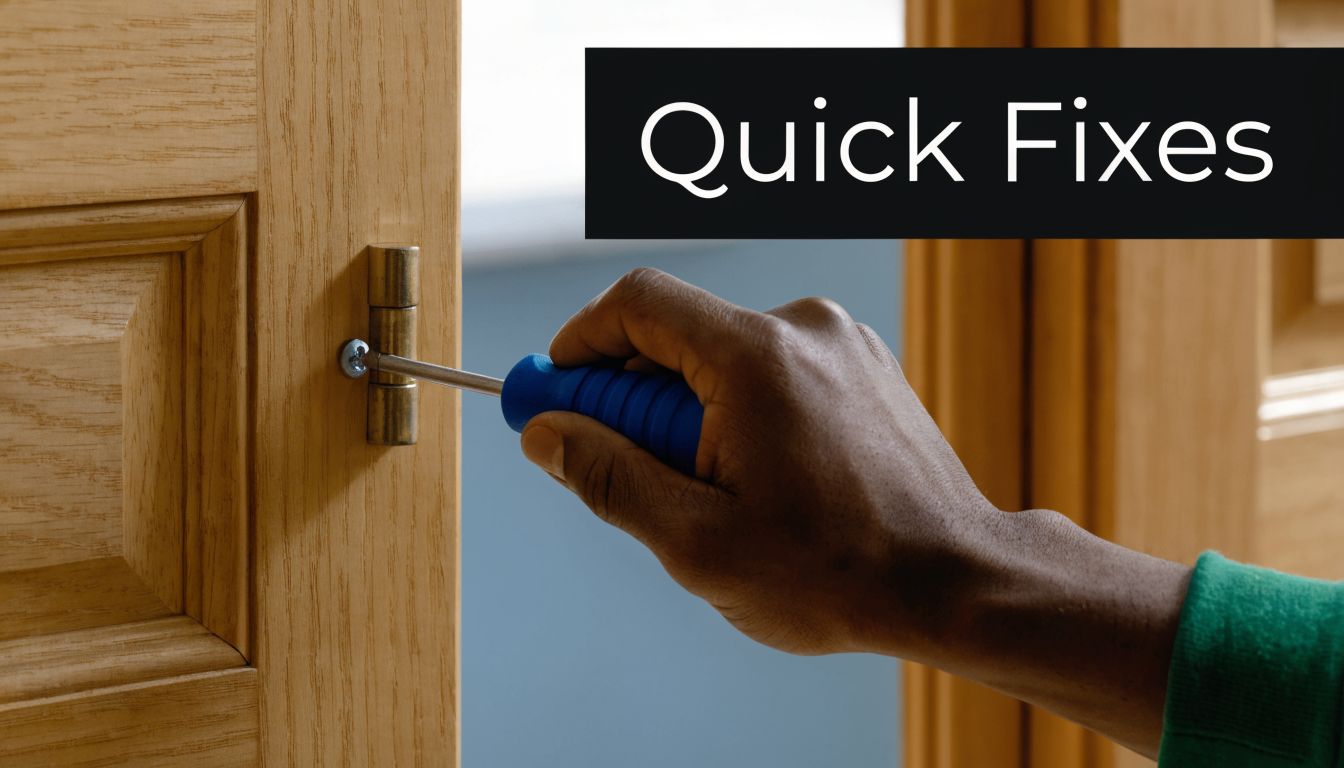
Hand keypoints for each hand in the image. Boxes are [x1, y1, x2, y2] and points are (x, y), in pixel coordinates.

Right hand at [517, 268, 997, 655]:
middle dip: (634, 400)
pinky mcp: (863, 368)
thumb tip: (546, 433)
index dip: (580, 344)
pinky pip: (773, 374)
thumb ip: (610, 478)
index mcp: (755, 356)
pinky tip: (761, 484)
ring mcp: (841, 345)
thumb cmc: (836, 572)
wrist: (957, 580)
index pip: (637, 304)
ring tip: (711, 497)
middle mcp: (802, 328)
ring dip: (692, 416)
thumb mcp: (697, 542)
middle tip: (618, 466)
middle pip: (679, 335)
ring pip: (725, 360)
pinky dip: (742, 415)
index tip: (555, 392)